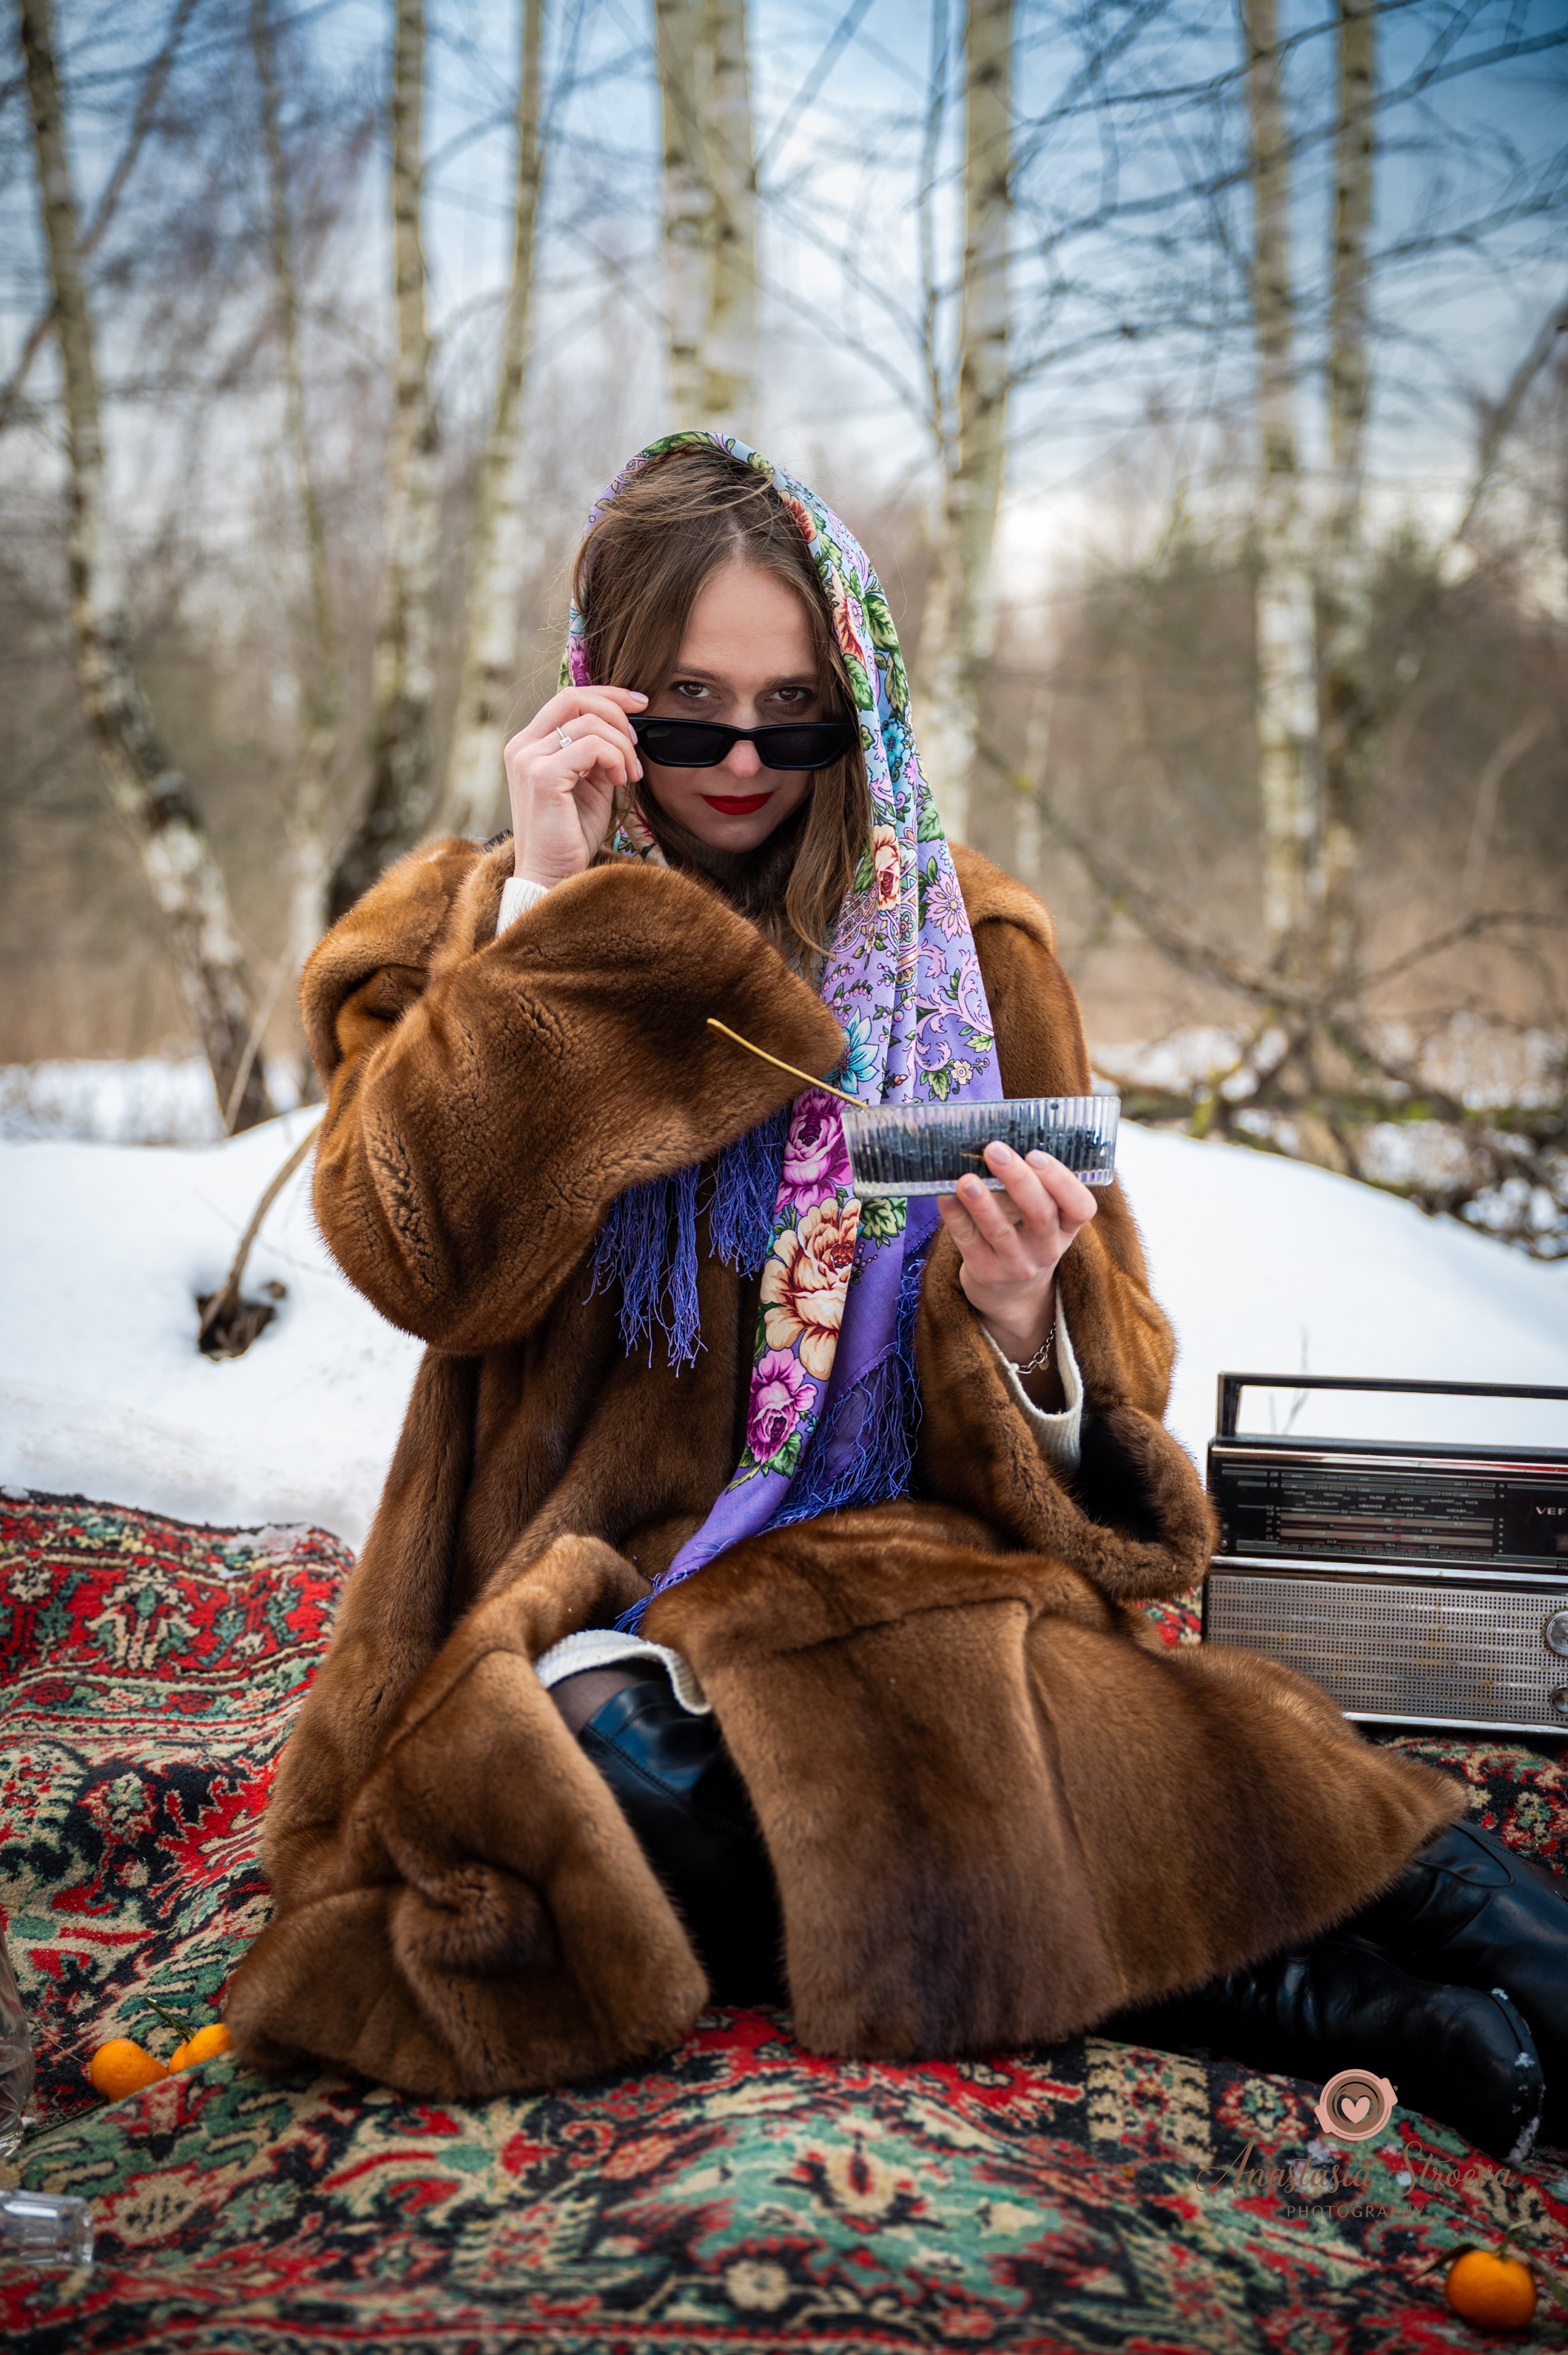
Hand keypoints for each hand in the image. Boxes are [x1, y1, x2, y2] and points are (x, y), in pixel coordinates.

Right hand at [503, 686, 647, 885]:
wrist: (552, 877)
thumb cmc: (570, 836)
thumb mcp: (588, 785)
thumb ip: (597, 754)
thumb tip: (623, 728)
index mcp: (529, 745)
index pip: (568, 698)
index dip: (608, 694)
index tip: (639, 704)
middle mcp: (522, 747)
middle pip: (574, 698)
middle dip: (616, 712)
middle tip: (635, 746)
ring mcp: (529, 760)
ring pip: (589, 724)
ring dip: (621, 746)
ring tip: (629, 776)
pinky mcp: (542, 777)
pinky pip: (591, 747)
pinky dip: (614, 759)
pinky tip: (620, 783)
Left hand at [935, 1143, 1097, 1365]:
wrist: (1011, 1295)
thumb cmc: (1025, 1237)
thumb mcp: (1041, 1219)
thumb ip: (1030, 1186)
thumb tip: (995, 1144)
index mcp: (1066, 1227)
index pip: (1080, 1206)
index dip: (1061, 1180)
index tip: (1035, 1154)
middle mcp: (1047, 1248)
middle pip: (1040, 1214)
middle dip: (1018, 1179)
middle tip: (995, 1150)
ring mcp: (1017, 1264)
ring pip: (1001, 1231)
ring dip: (983, 1203)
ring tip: (966, 1179)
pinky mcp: (986, 1273)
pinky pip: (969, 1243)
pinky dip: (956, 1218)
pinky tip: (944, 1197)